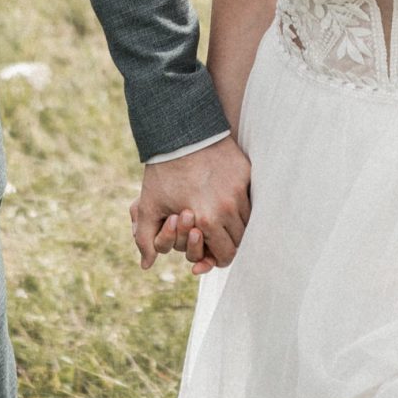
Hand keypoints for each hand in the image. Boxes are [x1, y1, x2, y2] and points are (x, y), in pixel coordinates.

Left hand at [131, 137, 250, 270]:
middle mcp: (228, 207)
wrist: (180, 132)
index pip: (226, 255)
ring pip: (247, 220)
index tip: (212, 254)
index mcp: (207, 220)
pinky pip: (251, 199)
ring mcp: (240, 190)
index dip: (218, 259)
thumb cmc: (162, 171)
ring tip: (221, 218)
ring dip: (236, 224)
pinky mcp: (246, 174)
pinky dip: (242, 205)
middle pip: (240, 240)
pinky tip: (228, 200)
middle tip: (215, 237)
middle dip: (228, 243)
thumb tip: (146, 264)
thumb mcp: (148, 206)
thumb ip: (146, 240)